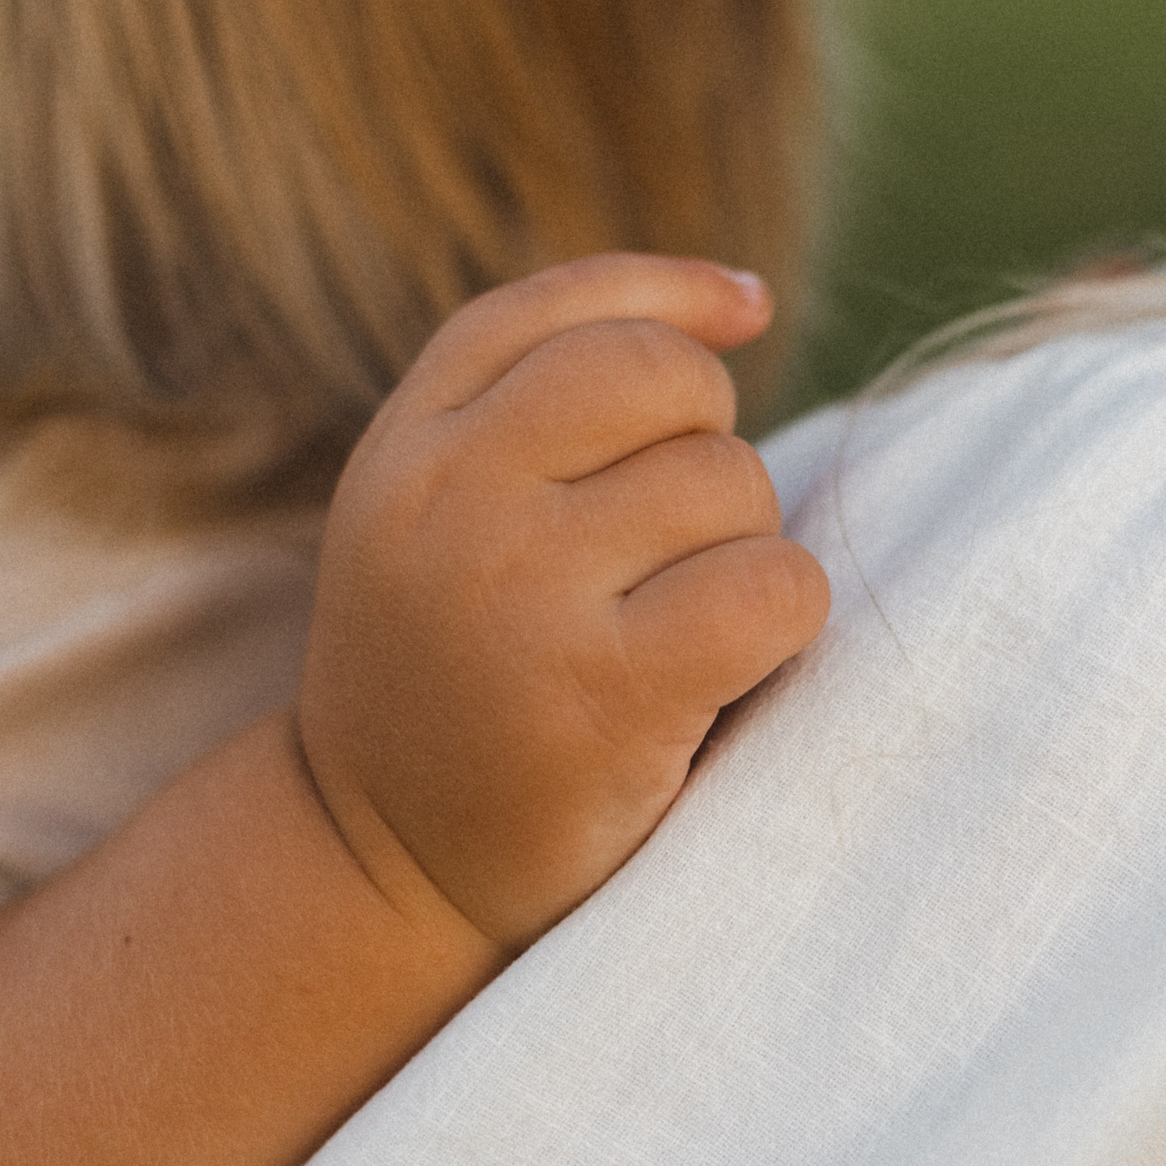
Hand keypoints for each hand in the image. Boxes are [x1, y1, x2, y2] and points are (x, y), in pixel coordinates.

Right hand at [294, 255, 831, 952]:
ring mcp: (520, 593)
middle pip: (660, 375)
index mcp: (405, 448)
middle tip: (677, 538)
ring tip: (673, 625)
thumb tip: (746, 297)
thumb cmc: (455, 673)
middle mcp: (447, 501)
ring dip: (742, 547)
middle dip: (707, 438)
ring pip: (730, 482)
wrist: (382, 870)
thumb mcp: (438, 512)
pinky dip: (783, 621)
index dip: (673, 296)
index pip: (561, 309)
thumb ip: (542, 394)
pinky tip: (723, 671)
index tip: (749, 316)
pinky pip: (774, 586)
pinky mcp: (606, 691)